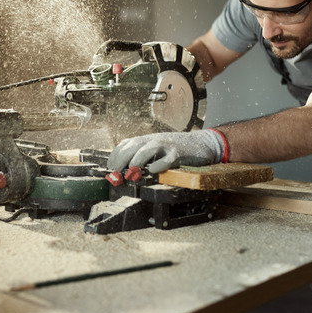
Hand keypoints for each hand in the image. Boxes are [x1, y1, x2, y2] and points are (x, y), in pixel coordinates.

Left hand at [107, 129, 224, 173]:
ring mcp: (167, 146)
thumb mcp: (157, 148)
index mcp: (147, 140)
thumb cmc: (176, 149)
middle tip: (116, 172)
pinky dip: (160, 164)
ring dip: (137, 159)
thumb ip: (142, 155)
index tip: (109, 167)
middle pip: (134, 145)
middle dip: (122, 158)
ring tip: (131, 170)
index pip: (126, 144)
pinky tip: (153, 170)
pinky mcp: (180, 153)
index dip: (115, 155)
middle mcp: (155, 140)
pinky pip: (168, 158)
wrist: (202, 143)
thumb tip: (123, 169)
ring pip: (149, 148)